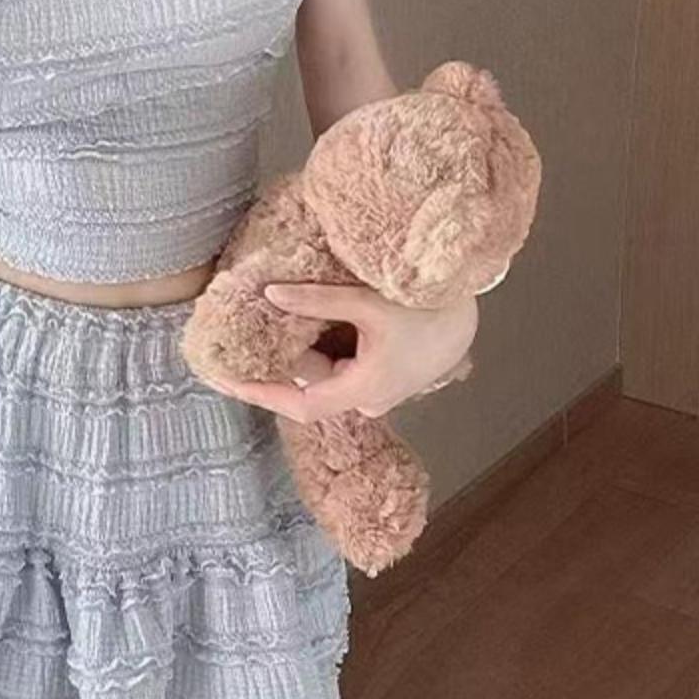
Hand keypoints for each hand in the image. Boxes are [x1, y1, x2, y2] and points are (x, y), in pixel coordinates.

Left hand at [201, 283, 478, 422]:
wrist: (472, 317)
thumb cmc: (430, 310)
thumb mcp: (369, 301)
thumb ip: (318, 301)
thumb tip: (270, 293)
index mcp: (363, 390)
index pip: (298, 405)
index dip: (260, 394)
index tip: (226, 382)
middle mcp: (369, 400)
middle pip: (313, 386)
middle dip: (290, 356)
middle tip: (260, 330)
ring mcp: (378, 395)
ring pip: (329, 376)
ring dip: (312, 350)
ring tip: (290, 318)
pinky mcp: (384, 381)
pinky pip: (345, 370)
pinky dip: (330, 348)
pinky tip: (328, 324)